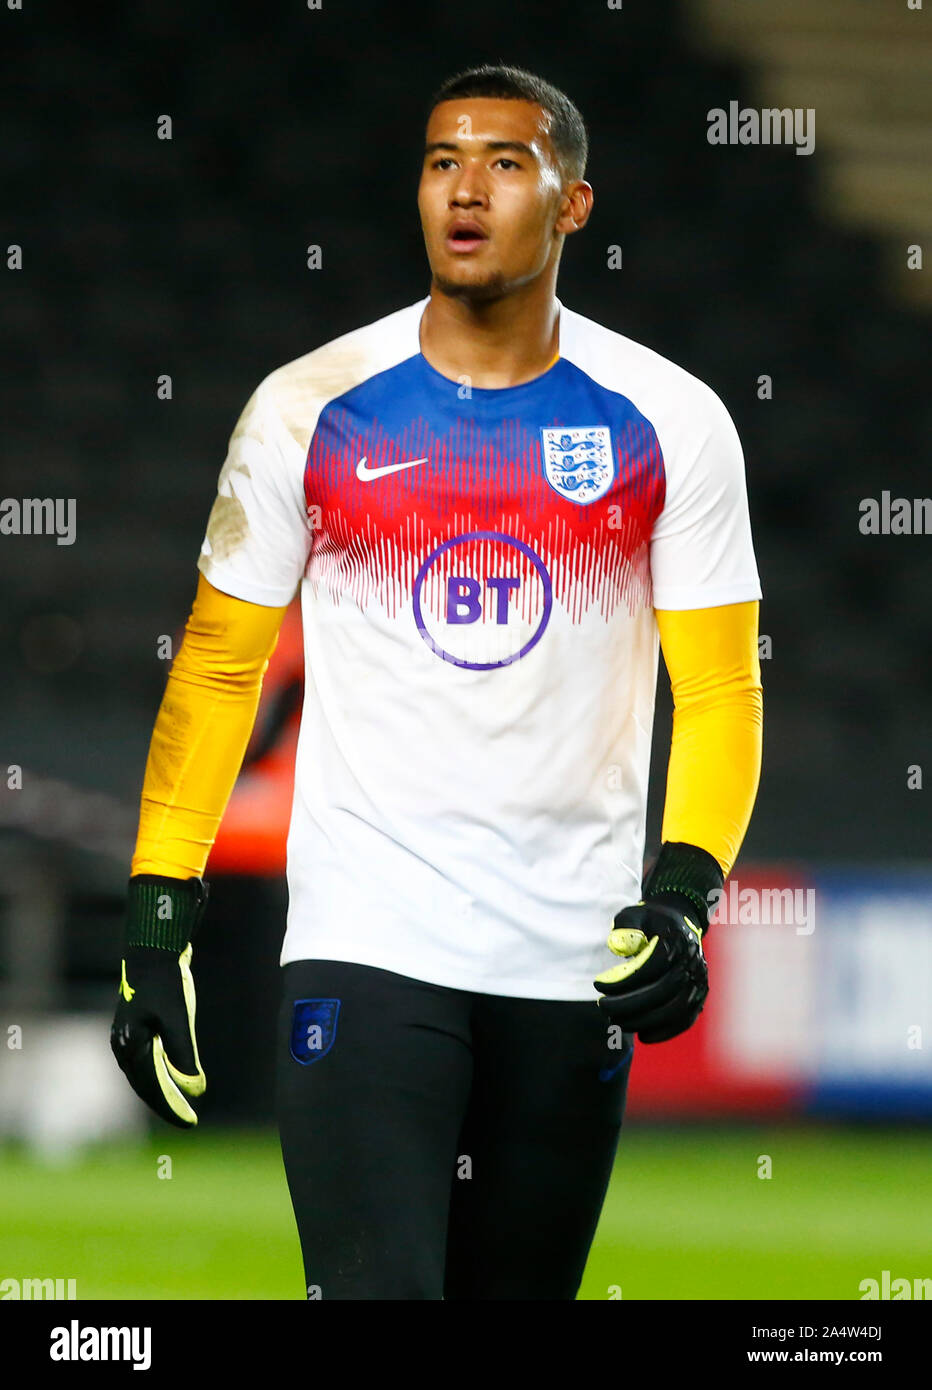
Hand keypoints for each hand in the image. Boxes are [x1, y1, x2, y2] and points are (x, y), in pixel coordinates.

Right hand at [110, 875, 207, 1127]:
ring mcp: (128, 1037)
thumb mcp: (178, 1019)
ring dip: (164, 1089)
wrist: (152, 951)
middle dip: (168, 1103)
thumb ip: (184, 1054)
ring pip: (146, 1073)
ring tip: (183, 1104)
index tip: (190, 1123)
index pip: (151, 1088)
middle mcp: (124, 1045)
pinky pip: (148, 1059)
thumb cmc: (164, 983)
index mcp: (129, 1046)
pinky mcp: (136, 1027)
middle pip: (147, 1085)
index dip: (171, 1108)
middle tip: (190, 1120)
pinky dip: (162, 1072)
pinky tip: (175, 1077)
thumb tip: (195, 1088)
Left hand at [594, 900, 707, 1043]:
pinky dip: (666, 1031)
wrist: (678, 921)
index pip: (652, 966)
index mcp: (676, 940)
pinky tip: (643, 1036)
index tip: (598, 985)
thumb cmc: (649, 921)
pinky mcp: (700, 995)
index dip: (624, 980)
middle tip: (603, 1007)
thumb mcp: (633, 913)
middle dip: (631, 1004)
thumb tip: (619, 946)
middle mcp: (692, 961)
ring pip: (677, 1009)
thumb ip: (624, 927)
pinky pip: (686, 1019)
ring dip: (646, 1021)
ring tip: (617, 1022)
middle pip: (665, 990)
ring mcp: (699, 980)